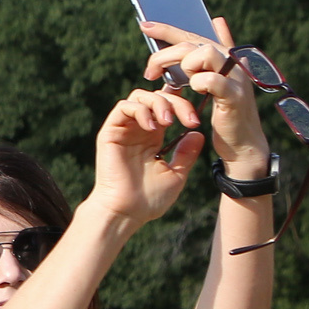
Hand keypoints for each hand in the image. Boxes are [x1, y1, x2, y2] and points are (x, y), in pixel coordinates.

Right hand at [84, 88, 204, 228]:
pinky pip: (123, 107)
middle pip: (156, 97)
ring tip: (169, 122)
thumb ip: (186, 154)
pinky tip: (152, 127)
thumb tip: (197, 134)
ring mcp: (123, 130)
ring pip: (140, 97)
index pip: (167, 108)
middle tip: (189, 120)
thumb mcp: (177, 174)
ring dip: (159, 103)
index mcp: (153, 138)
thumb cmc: (149, 199)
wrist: (127, 212)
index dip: (182, 106)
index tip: (195, 122)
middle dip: (177, 102)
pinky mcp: (110, 132)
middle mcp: (138, 130)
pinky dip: (141, 110)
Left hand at [141, 17, 269, 174]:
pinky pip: (211, 80)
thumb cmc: (226, 113)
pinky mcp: (234, 96)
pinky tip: (195, 92)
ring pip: (205, 52)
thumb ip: (206, 61)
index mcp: (226, 57)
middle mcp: (234, 62)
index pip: (193, 35)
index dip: (168, 29)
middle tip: (151, 73)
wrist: (242, 143)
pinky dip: (198, 84)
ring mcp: (236, 77)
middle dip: (165, 56)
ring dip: (185, 66)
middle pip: (193, 43)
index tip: (145, 25)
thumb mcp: (214, 82)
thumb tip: (215, 24)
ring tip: (182, 84)